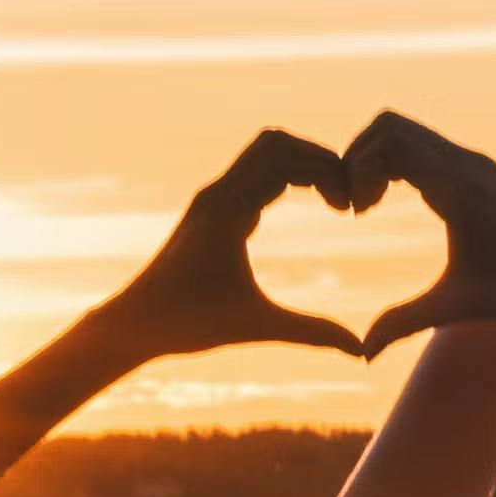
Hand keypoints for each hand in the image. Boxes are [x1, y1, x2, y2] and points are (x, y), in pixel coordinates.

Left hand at [90, 130, 366, 362]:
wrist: (133, 323)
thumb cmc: (188, 324)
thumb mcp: (257, 327)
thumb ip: (312, 333)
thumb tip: (362, 352)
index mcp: (227, 208)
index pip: (284, 159)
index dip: (327, 173)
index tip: (350, 208)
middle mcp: (218, 193)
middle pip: (276, 144)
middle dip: (318, 160)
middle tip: (347, 198)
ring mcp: (213, 200)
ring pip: (264, 155)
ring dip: (303, 167)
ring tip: (335, 200)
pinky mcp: (212, 212)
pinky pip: (254, 176)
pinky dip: (287, 179)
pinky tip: (310, 206)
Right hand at [340, 112, 495, 355]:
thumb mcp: (461, 306)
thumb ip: (405, 323)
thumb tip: (363, 355)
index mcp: (458, 187)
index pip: (387, 142)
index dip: (355, 170)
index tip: (354, 213)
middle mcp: (467, 164)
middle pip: (389, 125)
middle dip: (358, 157)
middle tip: (356, 206)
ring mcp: (477, 162)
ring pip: (409, 132)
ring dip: (379, 159)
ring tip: (371, 206)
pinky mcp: (484, 170)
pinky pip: (429, 145)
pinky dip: (403, 161)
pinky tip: (404, 202)